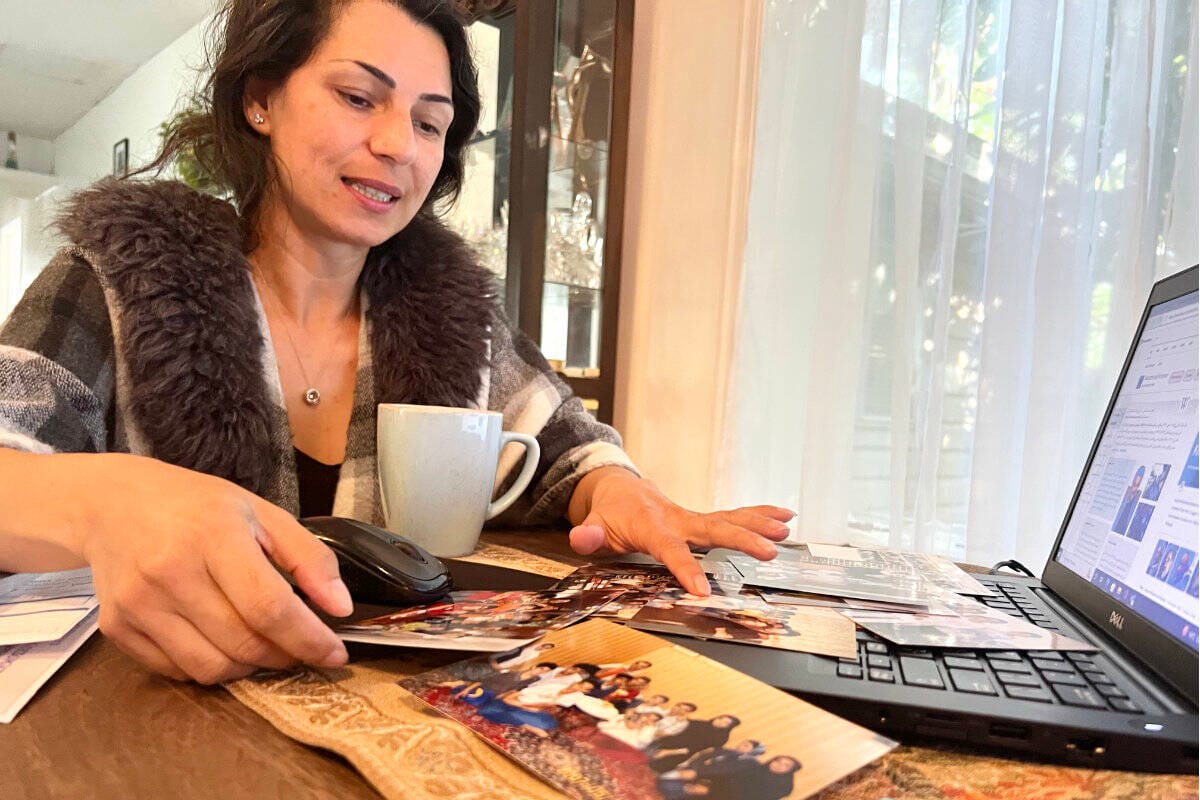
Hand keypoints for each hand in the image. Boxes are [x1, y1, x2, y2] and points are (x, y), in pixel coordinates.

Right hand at [73, 454, 351, 683]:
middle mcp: (170, 573)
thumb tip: (341, 606)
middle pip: (244, 643)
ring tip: (262, 644)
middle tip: (300, 646)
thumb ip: (309, 557)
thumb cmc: (196, 507)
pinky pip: (177, 671)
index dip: (309, 639)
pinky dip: (210, 667)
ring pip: (211, 668)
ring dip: (250, 668)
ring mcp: (139, 604)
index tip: (335, 654)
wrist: (113, 504)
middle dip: (285, 655)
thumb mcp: (262, 513)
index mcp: (213, 536)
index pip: (269, 607)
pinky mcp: (118, 628)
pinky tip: (221, 642)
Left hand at [567, 467, 792, 594]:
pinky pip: (732, 517)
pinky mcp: (702, 520)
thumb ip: (589, 535)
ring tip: (786, 529)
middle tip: (768, 551)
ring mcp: (692, 518)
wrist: (619, 487)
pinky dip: (759, 515)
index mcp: (652, 526)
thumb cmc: (609, 513)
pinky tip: (784, 517)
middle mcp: (677, 519)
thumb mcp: (594, 524)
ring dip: (758, 524)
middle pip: (713, 529)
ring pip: (728, 519)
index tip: (703, 591)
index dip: (686, 569)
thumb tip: (582, 539)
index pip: (671, 549)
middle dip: (741, 540)